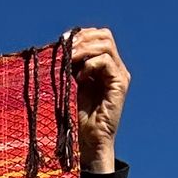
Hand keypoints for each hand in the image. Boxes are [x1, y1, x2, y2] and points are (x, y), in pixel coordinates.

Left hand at [68, 27, 127, 173]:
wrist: (87, 142)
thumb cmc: (75, 118)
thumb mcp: (69, 85)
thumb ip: (69, 65)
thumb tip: (58, 46)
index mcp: (102, 64)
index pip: (96, 35)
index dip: (80, 34)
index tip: (61, 41)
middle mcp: (113, 67)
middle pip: (104, 35)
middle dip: (82, 38)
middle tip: (65, 48)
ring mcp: (118, 75)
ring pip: (105, 44)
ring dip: (84, 48)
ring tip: (69, 60)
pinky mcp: (120, 84)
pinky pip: (106, 61)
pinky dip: (90, 64)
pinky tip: (79, 78)